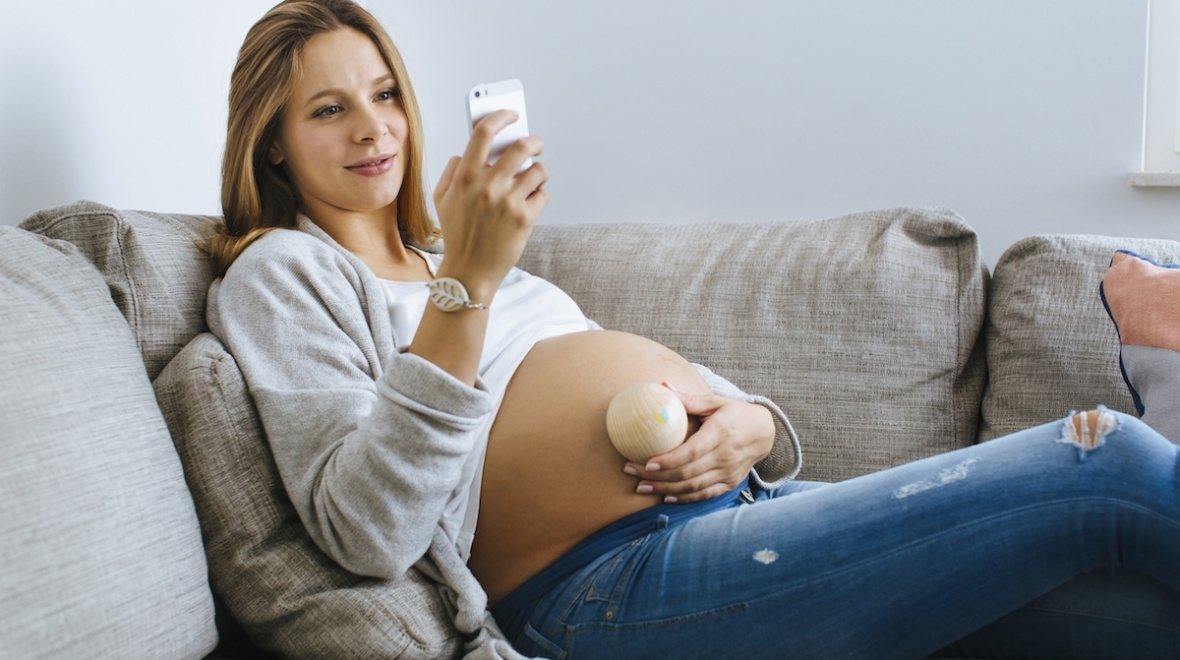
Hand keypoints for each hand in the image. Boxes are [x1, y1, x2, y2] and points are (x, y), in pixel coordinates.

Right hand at [432, 109, 548, 299]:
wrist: (469, 270)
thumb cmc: (457, 234)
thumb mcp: (442, 199)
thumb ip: (452, 171)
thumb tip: (466, 153)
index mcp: (465, 176)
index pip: (484, 133)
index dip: (500, 117)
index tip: (511, 114)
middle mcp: (488, 185)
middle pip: (521, 146)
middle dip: (534, 141)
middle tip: (536, 144)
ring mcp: (508, 202)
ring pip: (538, 171)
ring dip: (539, 172)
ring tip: (534, 179)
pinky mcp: (524, 218)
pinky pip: (543, 195)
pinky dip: (540, 196)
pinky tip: (531, 203)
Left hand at [623, 386, 774, 502]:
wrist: (764, 432)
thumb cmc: (735, 413)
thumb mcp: (715, 402)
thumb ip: (689, 398)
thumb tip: (662, 386)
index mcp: (721, 433)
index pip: (692, 451)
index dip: (669, 459)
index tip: (647, 461)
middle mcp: (725, 456)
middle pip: (687, 472)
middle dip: (657, 475)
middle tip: (631, 471)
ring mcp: (728, 473)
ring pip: (693, 487)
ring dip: (665, 489)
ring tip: (641, 486)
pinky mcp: (729, 483)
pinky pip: (704, 495)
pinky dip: (684, 498)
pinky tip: (665, 496)